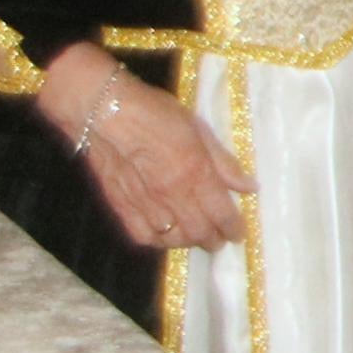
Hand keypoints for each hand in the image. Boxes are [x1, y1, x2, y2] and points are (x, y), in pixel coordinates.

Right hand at [45, 47, 252, 251]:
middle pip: (198, 231)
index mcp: (195, 172)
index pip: (221, 213)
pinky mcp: (119, 205)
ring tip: (195, 236)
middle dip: (213, 240)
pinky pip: (142, 236)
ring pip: (171, 238)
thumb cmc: (154, 112)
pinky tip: (164, 234)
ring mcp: (144, 202)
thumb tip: (249, 187)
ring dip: (187, 241)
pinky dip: (157, 241)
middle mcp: (171, 194)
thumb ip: (224, 162)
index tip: (239, 234)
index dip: (233, 228)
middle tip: (220, 239)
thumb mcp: (199, 129)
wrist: (103, 111)